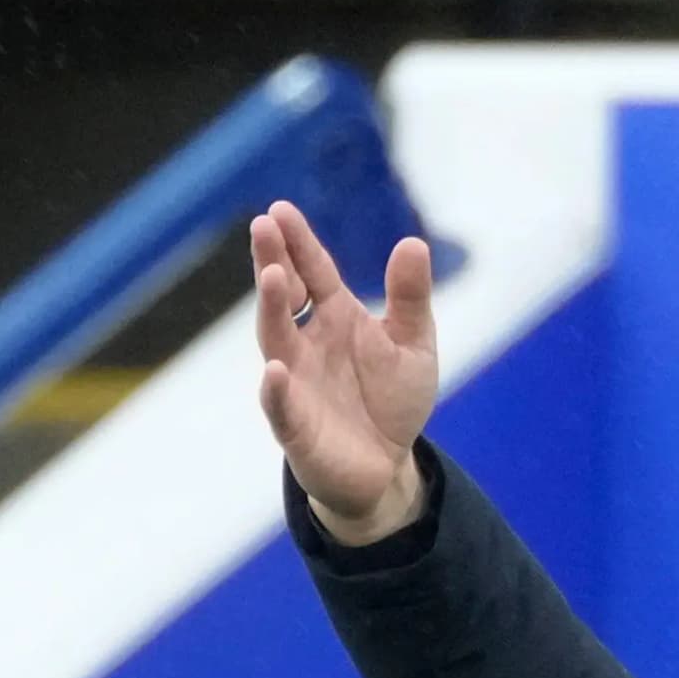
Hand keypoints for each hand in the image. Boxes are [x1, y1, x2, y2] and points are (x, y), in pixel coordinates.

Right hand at [250, 200, 436, 544]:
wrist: (385, 468)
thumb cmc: (391, 400)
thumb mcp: (412, 345)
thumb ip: (410, 299)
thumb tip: (414, 242)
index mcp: (334, 317)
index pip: (313, 271)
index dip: (297, 242)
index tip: (279, 210)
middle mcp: (306, 343)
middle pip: (285, 297)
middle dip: (274, 261)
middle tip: (264, 227)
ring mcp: (296, 383)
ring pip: (276, 342)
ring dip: (272, 309)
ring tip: (274, 277)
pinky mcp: (296, 428)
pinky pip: (281, 407)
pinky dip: (276, 391)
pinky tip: (275, 371)